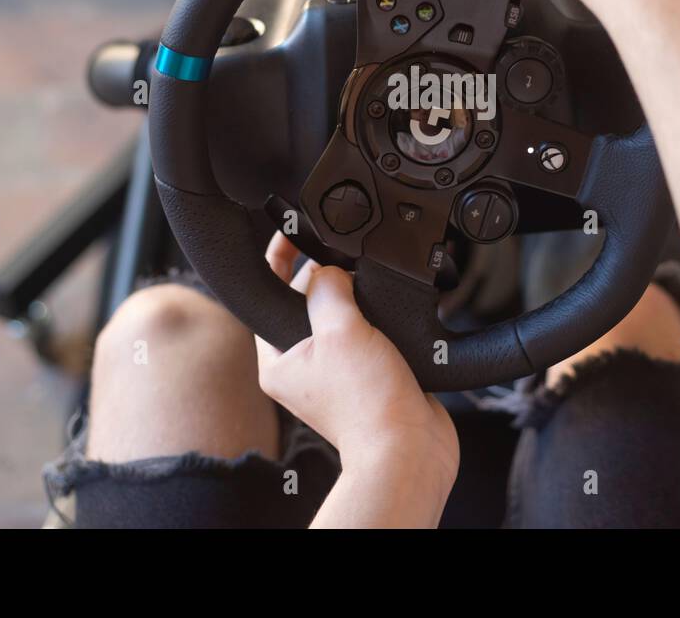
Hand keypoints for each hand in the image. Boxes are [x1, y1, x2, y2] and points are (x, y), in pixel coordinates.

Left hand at [259, 234, 458, 487]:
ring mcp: (336, 372)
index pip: (269, 296)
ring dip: (356, 296)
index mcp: (278, 361)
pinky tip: (391, 308)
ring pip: (340, 316)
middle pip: (306, 301)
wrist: (410, 448)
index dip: (280, 259)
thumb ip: (328, 290)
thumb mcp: (340, 331)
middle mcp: (303, 367)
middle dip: (325, 276)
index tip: (294, 231)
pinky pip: (367, 333)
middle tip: (344, 257)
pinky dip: (378, 318)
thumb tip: (330, 269)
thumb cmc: (367, 404)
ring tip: (369, 280)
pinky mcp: (368, 375)